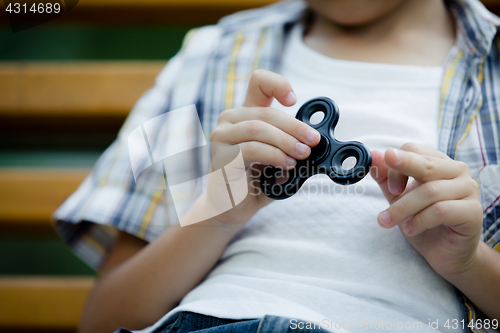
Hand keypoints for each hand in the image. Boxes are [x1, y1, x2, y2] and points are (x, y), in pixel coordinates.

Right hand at [205, 69, 319, 225]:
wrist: (232, 207)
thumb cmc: (257, 180)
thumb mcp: (279, 156)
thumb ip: (292, 144)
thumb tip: (314, 141)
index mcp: (246, 113)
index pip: (258, 83)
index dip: (278, 85)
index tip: (294, 100)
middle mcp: (230, 120)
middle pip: (266, 113)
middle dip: (295, 127)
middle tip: (313, 141)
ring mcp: (221, 137)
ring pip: (258, 129)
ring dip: (286, 141)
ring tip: (303, 154)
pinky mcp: (219, 157)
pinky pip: (250, 149)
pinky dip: (273, 155)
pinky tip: (287, 164)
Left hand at [370, 143, 482, 278]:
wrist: (445, 252)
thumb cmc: (422, 221)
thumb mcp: (399, 198)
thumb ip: (387, 177)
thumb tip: (374, 155)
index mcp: (439, 162)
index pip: (414, 150)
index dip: (396, 165)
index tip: (389, 187)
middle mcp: (457, 171)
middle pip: (425, 165)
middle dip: (400, 177)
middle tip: (388, 190)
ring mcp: (468, 190)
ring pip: (430, 191)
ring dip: (403, 208)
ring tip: (387, 221)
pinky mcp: (473, 212)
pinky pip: (441, 211)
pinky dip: (420, 220)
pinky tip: (410, 230)